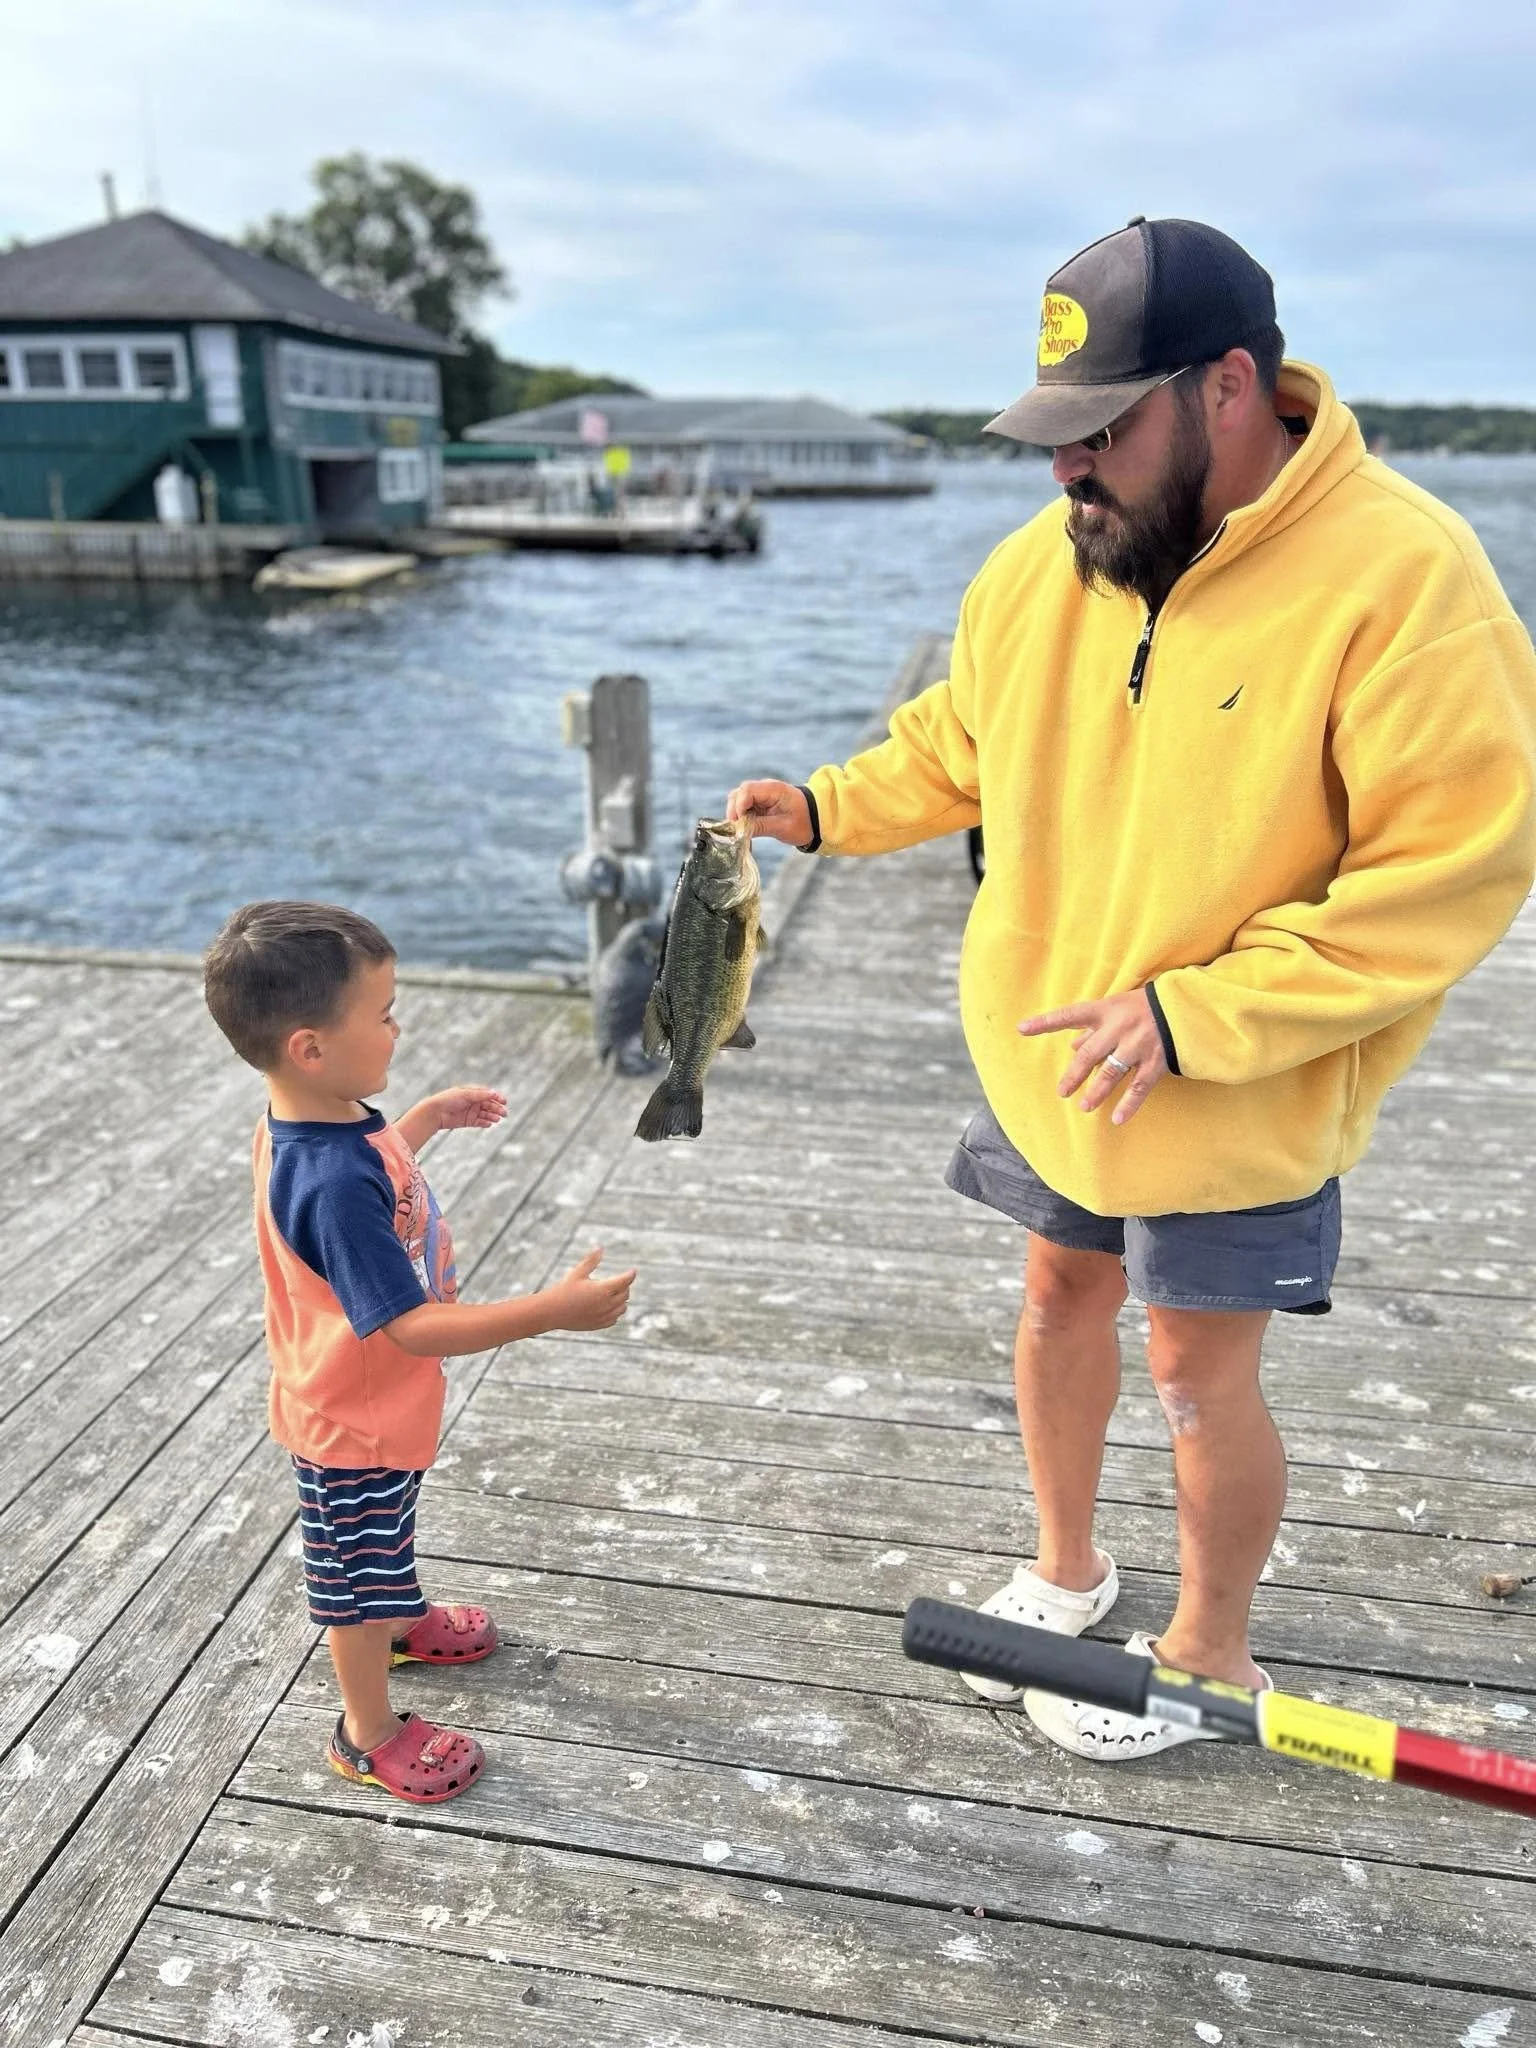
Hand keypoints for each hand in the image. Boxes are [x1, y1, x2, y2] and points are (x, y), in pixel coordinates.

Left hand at [430, 1086, 507, 1132]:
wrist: (435, 1112)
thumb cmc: (449, 1099)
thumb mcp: (466, 1094)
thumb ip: (480, 1095)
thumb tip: (494, 1093)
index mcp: (472, 1092)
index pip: (488, 1094)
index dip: (497, 1097)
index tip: (504, 1101)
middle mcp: (473, 1102)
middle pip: (489, 1105)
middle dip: (497, 1109)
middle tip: (504, 1113)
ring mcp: (471, 1112)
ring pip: (486, 1114)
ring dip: (493, 1116)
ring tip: (497, 1119)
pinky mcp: (468, 1121)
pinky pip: (479, 1122)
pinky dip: (485, 1123)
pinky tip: (489, 1124)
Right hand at [540, 1248, 636, 1331]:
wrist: (551, 1312)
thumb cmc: (564, 1289)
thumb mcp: (578, 1272)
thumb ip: (591, 1261)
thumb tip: (600, 1247)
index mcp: (603, 1289)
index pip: (625, 1281)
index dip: (630, 1275)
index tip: (632, 1271)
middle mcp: (606, 1304)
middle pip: (625, 1293)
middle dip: (625, 1286)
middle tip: (621, 1281)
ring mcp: (603, 1316)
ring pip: (622, 1308)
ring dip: (622, 1300)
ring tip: (617, 1294)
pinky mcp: (598, 1325)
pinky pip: (614, 1319)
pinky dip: (615, 1312)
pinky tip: (610, 1307)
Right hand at [725, 779, 810, 845]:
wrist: (817, 819)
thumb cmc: (804, 822)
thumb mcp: (783, 827)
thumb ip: (760, 827)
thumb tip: (739, 831)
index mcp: (773, 789)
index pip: (746, 790)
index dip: (738, 806)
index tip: (739, 823)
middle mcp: (765, 788)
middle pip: (739, 793)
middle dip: (734, 811)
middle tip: (737, 829)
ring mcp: (761, 795)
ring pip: (738, 799)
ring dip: (737, 814)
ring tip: (742, 830)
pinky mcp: (760, 803)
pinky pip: (745, 807)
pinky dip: (742, 817)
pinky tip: (746, 829)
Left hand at [1018, 989, 1168, 1125]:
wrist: (1183, 1007)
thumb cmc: (1142, 1008)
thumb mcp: (1116, 1009)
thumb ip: (1093, 1027)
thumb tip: (1071, 1044)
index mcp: (1106, 1010)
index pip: (1069, 1015)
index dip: (1045, 1022)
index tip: (1021, 1029)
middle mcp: (1119, 1027)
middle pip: (1089, 1054)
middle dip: (1074, 1075)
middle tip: (1062, 1092)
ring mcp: (1138, 1045)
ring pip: (1111, 1073)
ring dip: (1096, 1092)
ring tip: (1084, 1107)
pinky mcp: (1156, 1061)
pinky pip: (1138, 1087)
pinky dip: (1128, 1105)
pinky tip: (1117, 1119)